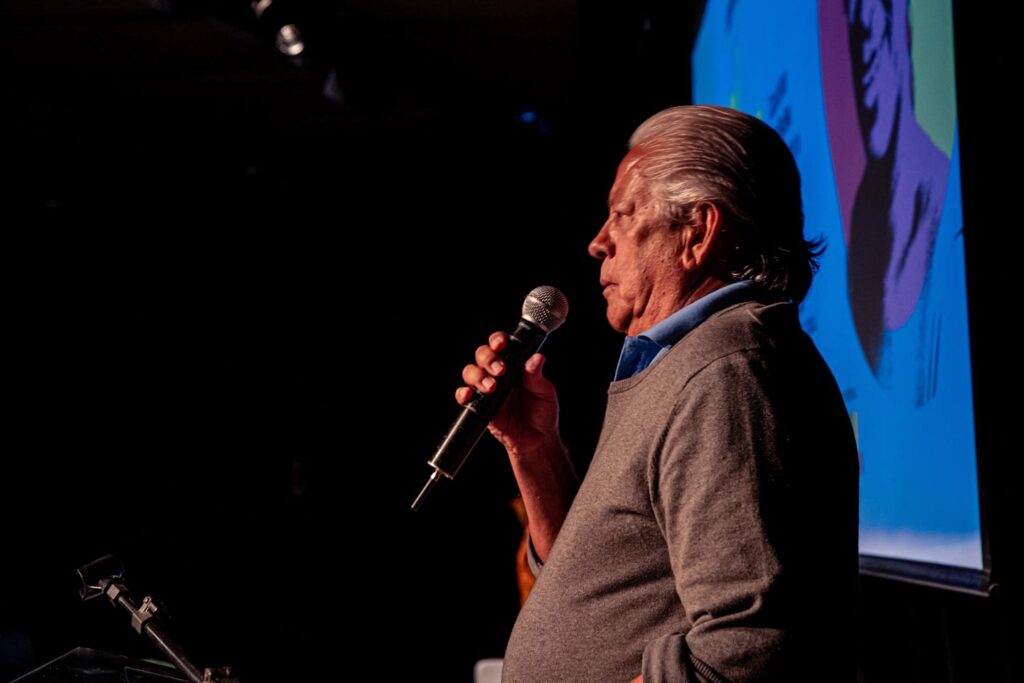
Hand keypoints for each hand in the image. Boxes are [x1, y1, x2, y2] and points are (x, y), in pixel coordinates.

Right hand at [455, 331, 560, 461]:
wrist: (537, 440)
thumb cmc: (543, 414)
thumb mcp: (545, 393)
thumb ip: (537, 377)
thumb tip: (536, 358)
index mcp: (514, 366)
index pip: (501, 346)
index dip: (497, 340)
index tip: (501, 344)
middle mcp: (498, 374)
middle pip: (482, 354)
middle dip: (488, 358)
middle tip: (500, 370)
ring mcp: (487, 389)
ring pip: (470, 372)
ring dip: (478, 376)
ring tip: (492, 387)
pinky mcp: (480, 406)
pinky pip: (464, 396)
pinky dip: (463, 393)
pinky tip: (470, 395)